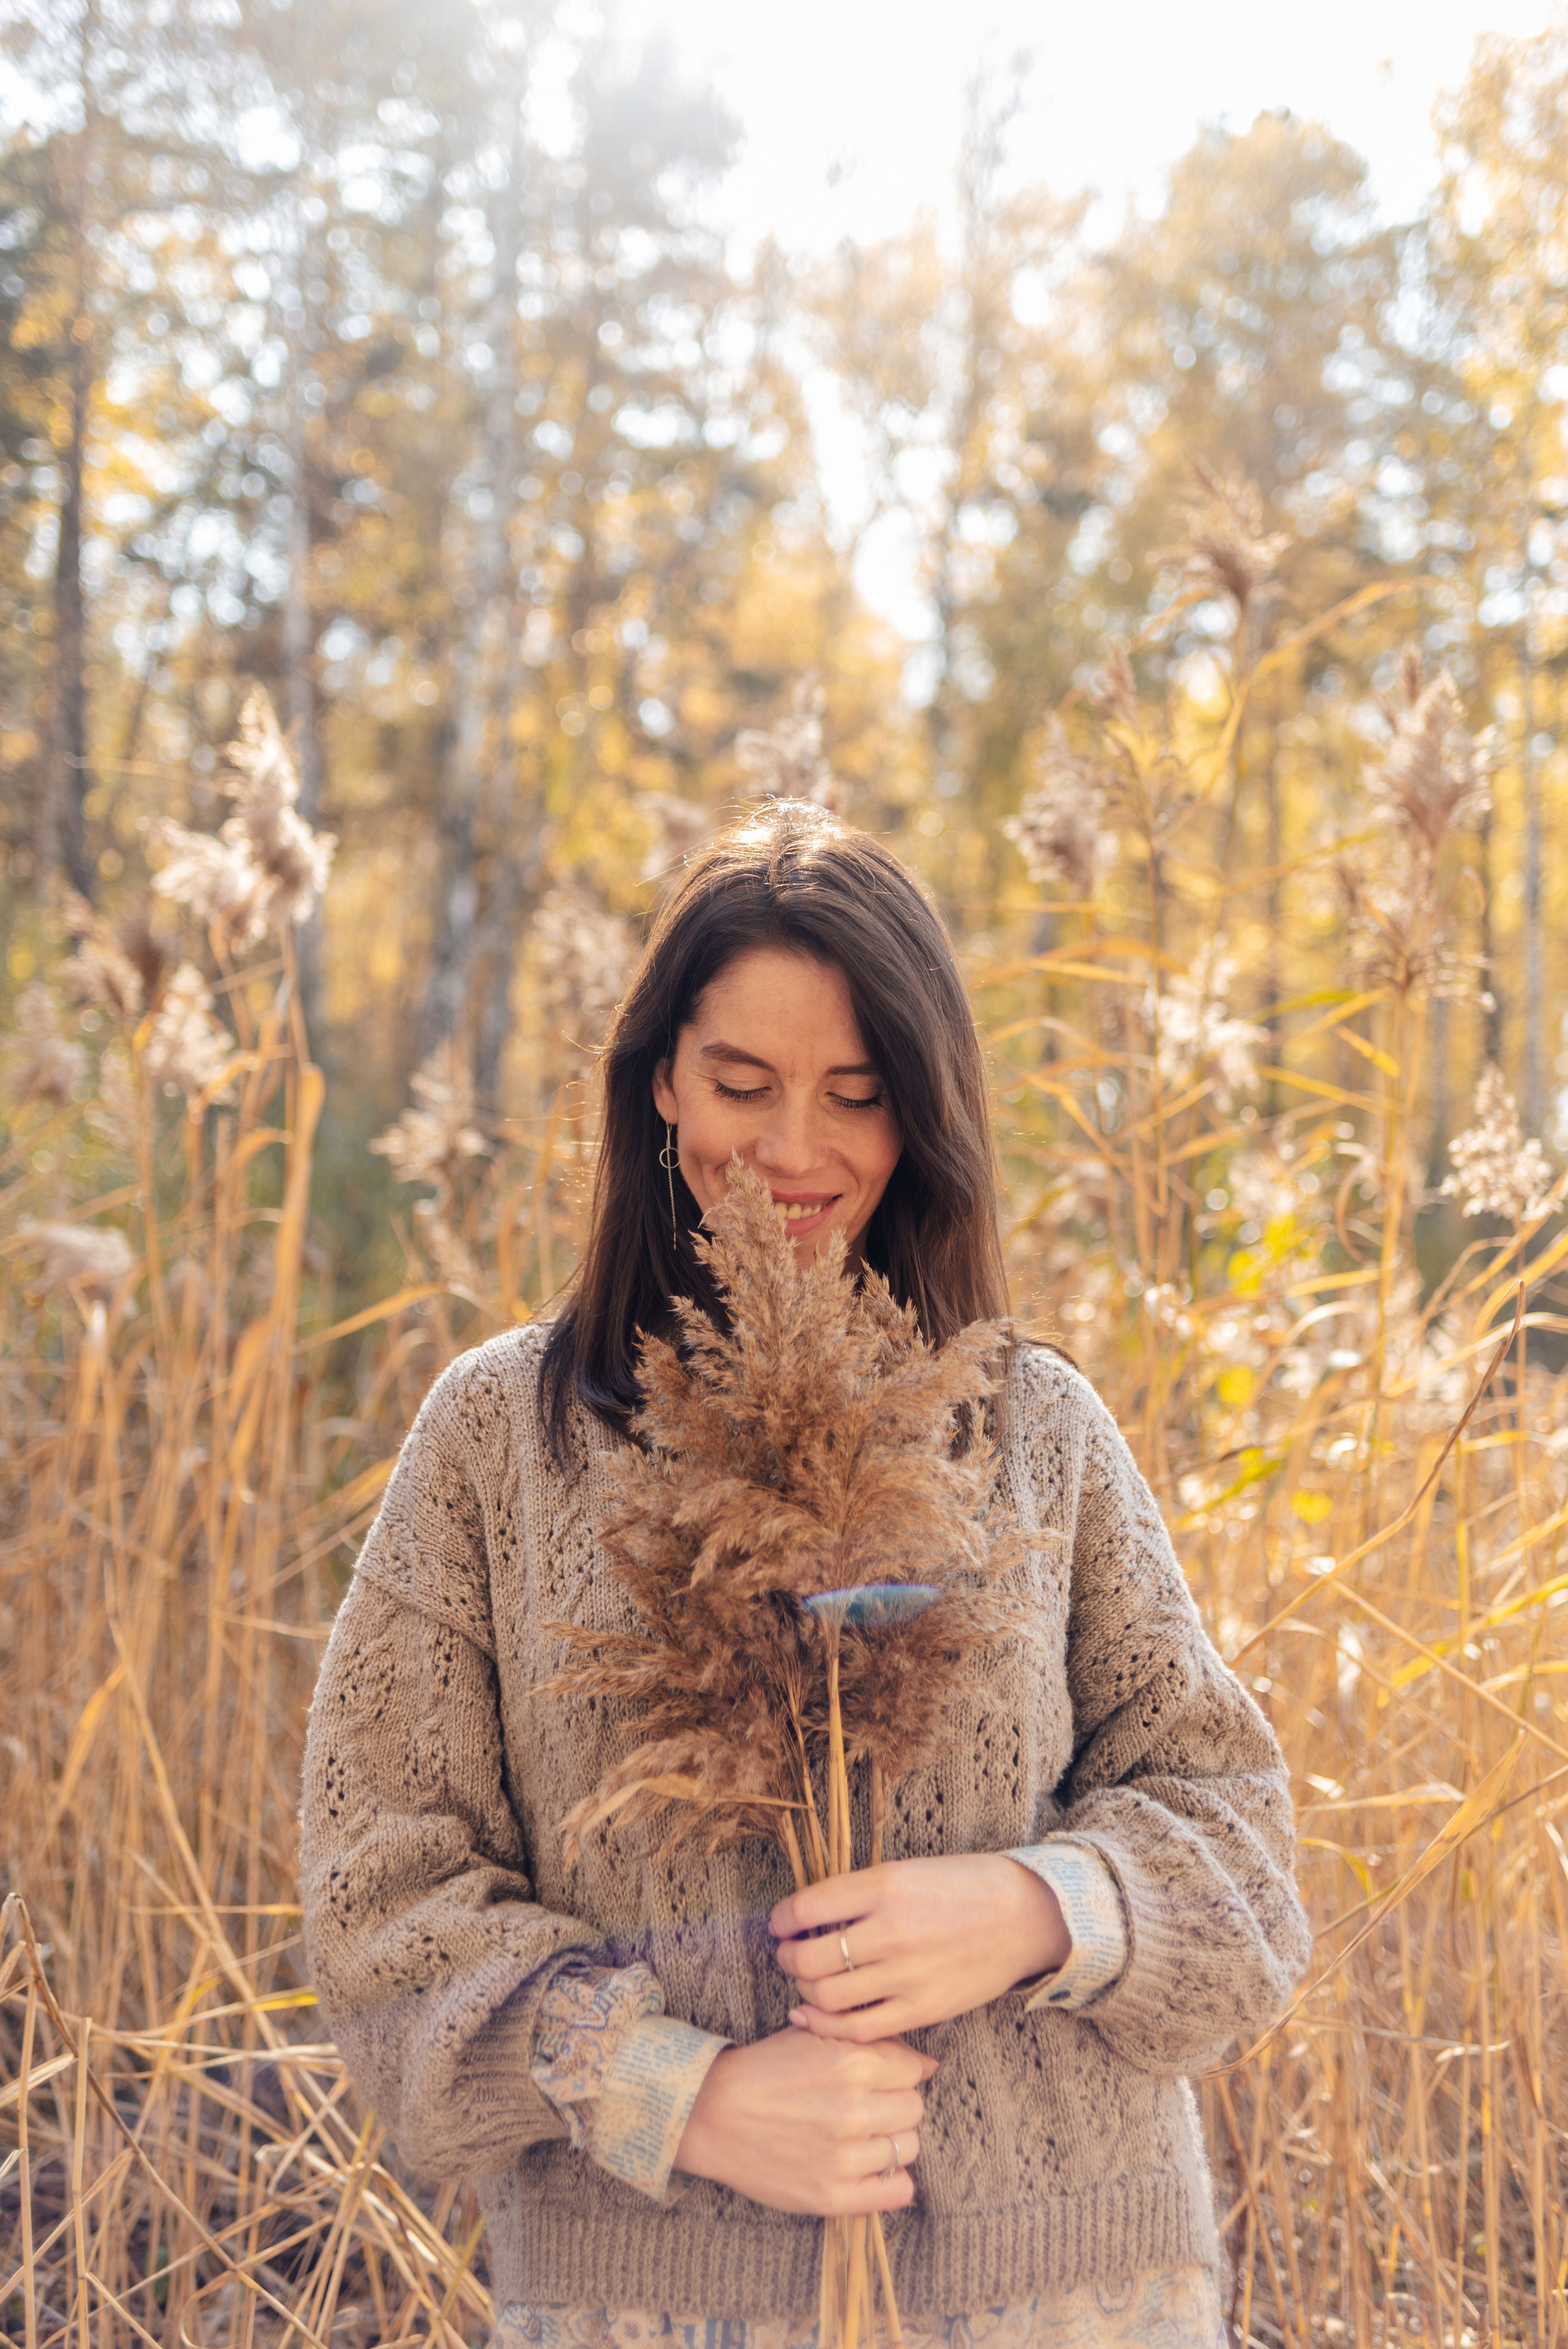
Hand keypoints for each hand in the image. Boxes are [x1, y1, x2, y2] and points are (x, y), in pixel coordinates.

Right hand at [674, 2027, 935, 2216]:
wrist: (712, 2114)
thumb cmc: (765, 2069)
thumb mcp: (813, 2036)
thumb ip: (870, 2042)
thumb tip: (927, 2064)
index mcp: (851, 2064)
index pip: (912, 2068)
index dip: (896, 2070)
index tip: (877, 2077)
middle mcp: (853, 2110)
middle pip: (914, 2108)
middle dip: (896, 2103)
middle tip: (868, 2105)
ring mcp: (845, 2157)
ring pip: (908, 2147)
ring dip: (890, 2139)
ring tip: (861, 2134)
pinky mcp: (833, 2196)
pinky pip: (897, 2191)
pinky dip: (891, 2180)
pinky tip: (868, 2166)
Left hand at [770, 1854, 1069, 2043]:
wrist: (1026, 1915)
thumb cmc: (963, 1886)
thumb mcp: (906, 1871)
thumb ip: (859, 1894)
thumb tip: (807, 1917)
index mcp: (885, 1886)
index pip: (805, 1909)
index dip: (781, 1920)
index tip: (780, 1923)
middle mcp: (892, 1932)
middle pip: (809, 1959)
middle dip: (787, 1958)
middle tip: (790, 1953)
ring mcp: (907, 1976)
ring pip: (827, 1997)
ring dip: (805, 1990)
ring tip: (809, 1980)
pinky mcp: (922, 2010)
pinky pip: (858, 2029)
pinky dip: (827, 2025)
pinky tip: (816, 2015)